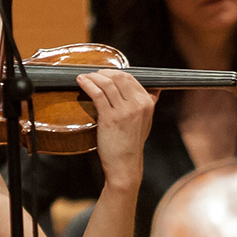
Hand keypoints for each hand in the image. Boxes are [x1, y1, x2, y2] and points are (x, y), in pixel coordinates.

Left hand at [79, 68, 155, 191]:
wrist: (125, 165)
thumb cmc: (131, 144)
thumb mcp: (146, 121)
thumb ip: (149, 103)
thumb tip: (154, 89)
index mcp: (147, 103)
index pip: (131, 78)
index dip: (115, 72)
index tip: (104, 74)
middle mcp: (138, 105)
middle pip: (119, 77)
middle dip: (103, 72)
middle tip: (93, 74)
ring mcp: (124, 111)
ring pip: (107, 84)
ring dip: (93, 77)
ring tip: (85, 77)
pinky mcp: (110, 118)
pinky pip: (97, 94)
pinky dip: (87, 85)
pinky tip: (81, 82)